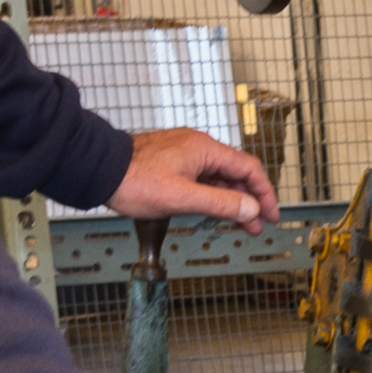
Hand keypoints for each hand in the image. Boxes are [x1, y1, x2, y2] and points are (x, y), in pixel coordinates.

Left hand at [113, 128, 274, 229]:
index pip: (249, 169)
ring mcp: (185, 154)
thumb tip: (251, 209)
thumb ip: (219, 203)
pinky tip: (216, 209)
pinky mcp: (174, 163)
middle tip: (259, 224)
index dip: (264, 193)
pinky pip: (204, 178)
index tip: (272, 214)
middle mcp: (198, 147)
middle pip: (237, 172)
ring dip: (233, 200)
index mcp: (204, 149)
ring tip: (242, 223)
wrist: (99, 170)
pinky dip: (215, 195)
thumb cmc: (133, 180)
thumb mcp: (181, 197)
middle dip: (251, 200)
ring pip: (220, 177)